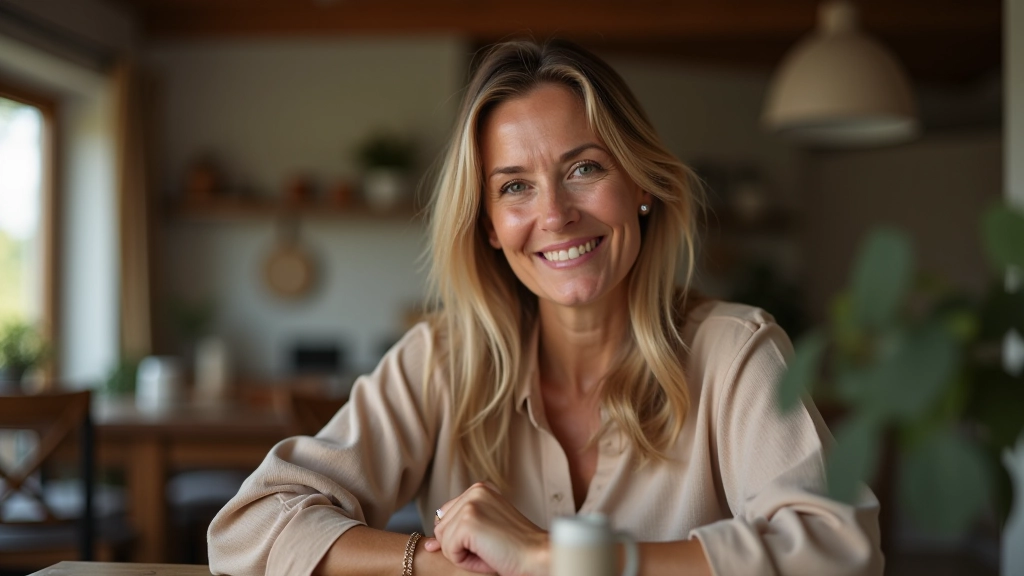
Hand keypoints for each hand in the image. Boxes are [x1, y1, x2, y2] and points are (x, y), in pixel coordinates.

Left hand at [423, 482, 548, 575]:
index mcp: (480, 489)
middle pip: (441, 529)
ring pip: (443, 541)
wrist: (538, 556)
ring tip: (490, 550)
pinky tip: (488, 555)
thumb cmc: (515, 548)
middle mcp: (474, 491)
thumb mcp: (484, 532)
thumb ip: (455, 532)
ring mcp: (471, 505)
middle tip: (491, 546)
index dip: (460, 538)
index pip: (446, 517)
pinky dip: (466, 561)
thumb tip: (427, 545)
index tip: (486, 541)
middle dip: (461, 546)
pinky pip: (449, 551)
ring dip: (463, 554)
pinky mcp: (468, 522)